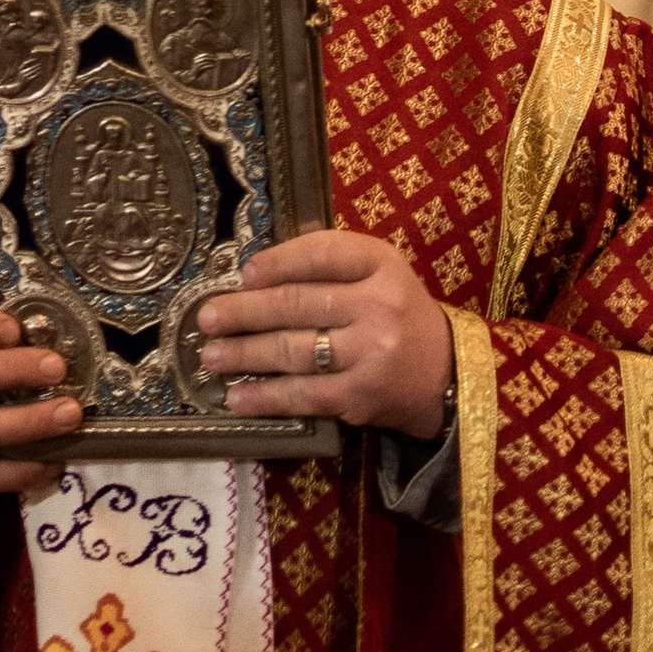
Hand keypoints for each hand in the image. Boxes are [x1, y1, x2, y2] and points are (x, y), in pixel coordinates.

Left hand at [197, 230, 453, 441]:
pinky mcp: (362, 395)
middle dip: (245, 312)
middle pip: (299, 304)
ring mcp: (371, 352)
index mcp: (383, 264)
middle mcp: (379, 305)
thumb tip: (256, 269)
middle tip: (206, 318)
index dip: (277, 262)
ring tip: (211, 356)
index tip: (243, 274)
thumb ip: (331, 265)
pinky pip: (303, 394)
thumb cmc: (397, 316)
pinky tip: (236, 398)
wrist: (445, 376)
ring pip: (295, 350)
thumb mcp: (380, 275)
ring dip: (245, 354)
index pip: (322, 254)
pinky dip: (266, 397)